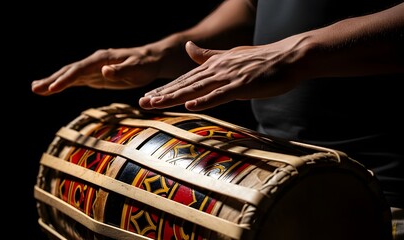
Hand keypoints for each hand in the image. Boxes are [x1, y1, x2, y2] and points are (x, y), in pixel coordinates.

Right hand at [31, 47, 161, 95]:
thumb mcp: (137, 68)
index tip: (53, 88)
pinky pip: (77, 81)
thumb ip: (121, 71)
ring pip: (70, 75)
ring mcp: (94, 69)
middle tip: (35, 89)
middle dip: (52, 80)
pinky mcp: (96, 76)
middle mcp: (95, 62)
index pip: (80, 70)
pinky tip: (52, 89)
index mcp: (102, 59)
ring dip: (53, 82)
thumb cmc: (145, 65)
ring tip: (35, 89)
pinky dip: (63, 85)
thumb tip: (104, 71)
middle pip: (70, 71)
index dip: (66, 79)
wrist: (151, 60)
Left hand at [139, 40, 304, 110]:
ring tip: (156, 103)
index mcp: (214, 66)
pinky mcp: (242, 86)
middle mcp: (217, 70)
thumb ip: (208, 55)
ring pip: (197, 89)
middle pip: (185, 84)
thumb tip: (189, 47)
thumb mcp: (230, 55)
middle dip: (163, 94)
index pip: (185, 79)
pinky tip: (190, 105)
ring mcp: (229, 78)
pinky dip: (205, 100)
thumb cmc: (261, 60)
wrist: (288, 56)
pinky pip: (221, 95)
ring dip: (176, 97)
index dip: (166, 88)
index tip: (149, 96)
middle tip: (142, 102)